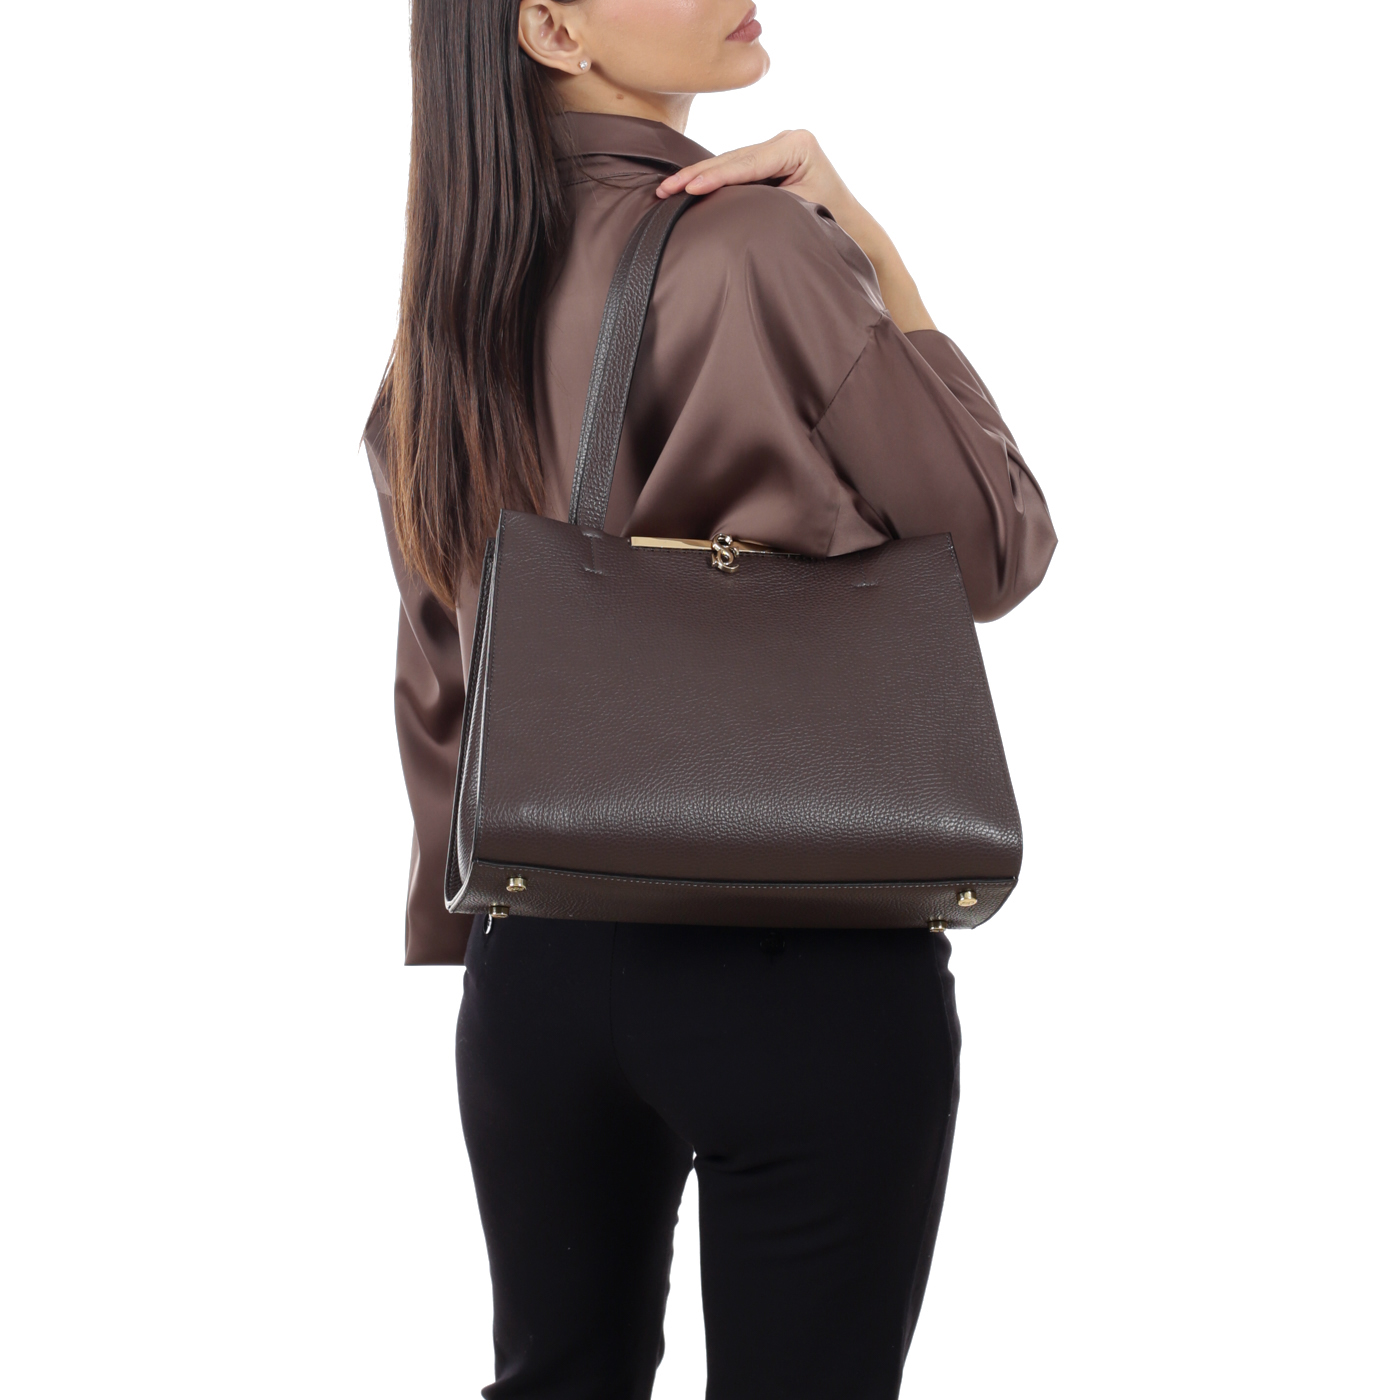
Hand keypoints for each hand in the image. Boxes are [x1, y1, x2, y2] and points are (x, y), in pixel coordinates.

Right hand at [655, 130, 934, 332]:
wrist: (855, 235)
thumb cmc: (834, 229)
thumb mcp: (798, 215)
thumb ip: (762, 205)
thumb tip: (724, 209)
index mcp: (798, 146)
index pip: (747, 162)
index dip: (715, 176)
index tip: (688, 189)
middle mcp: (787, 141)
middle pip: (733, 158)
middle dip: (698, 174)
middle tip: (665, 189)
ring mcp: (777, 150)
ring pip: (730, 163)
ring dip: (699, 177)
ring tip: (667, 190)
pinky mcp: (769, 163)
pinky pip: (735, 171)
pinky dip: (711, 181)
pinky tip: (685, 189)